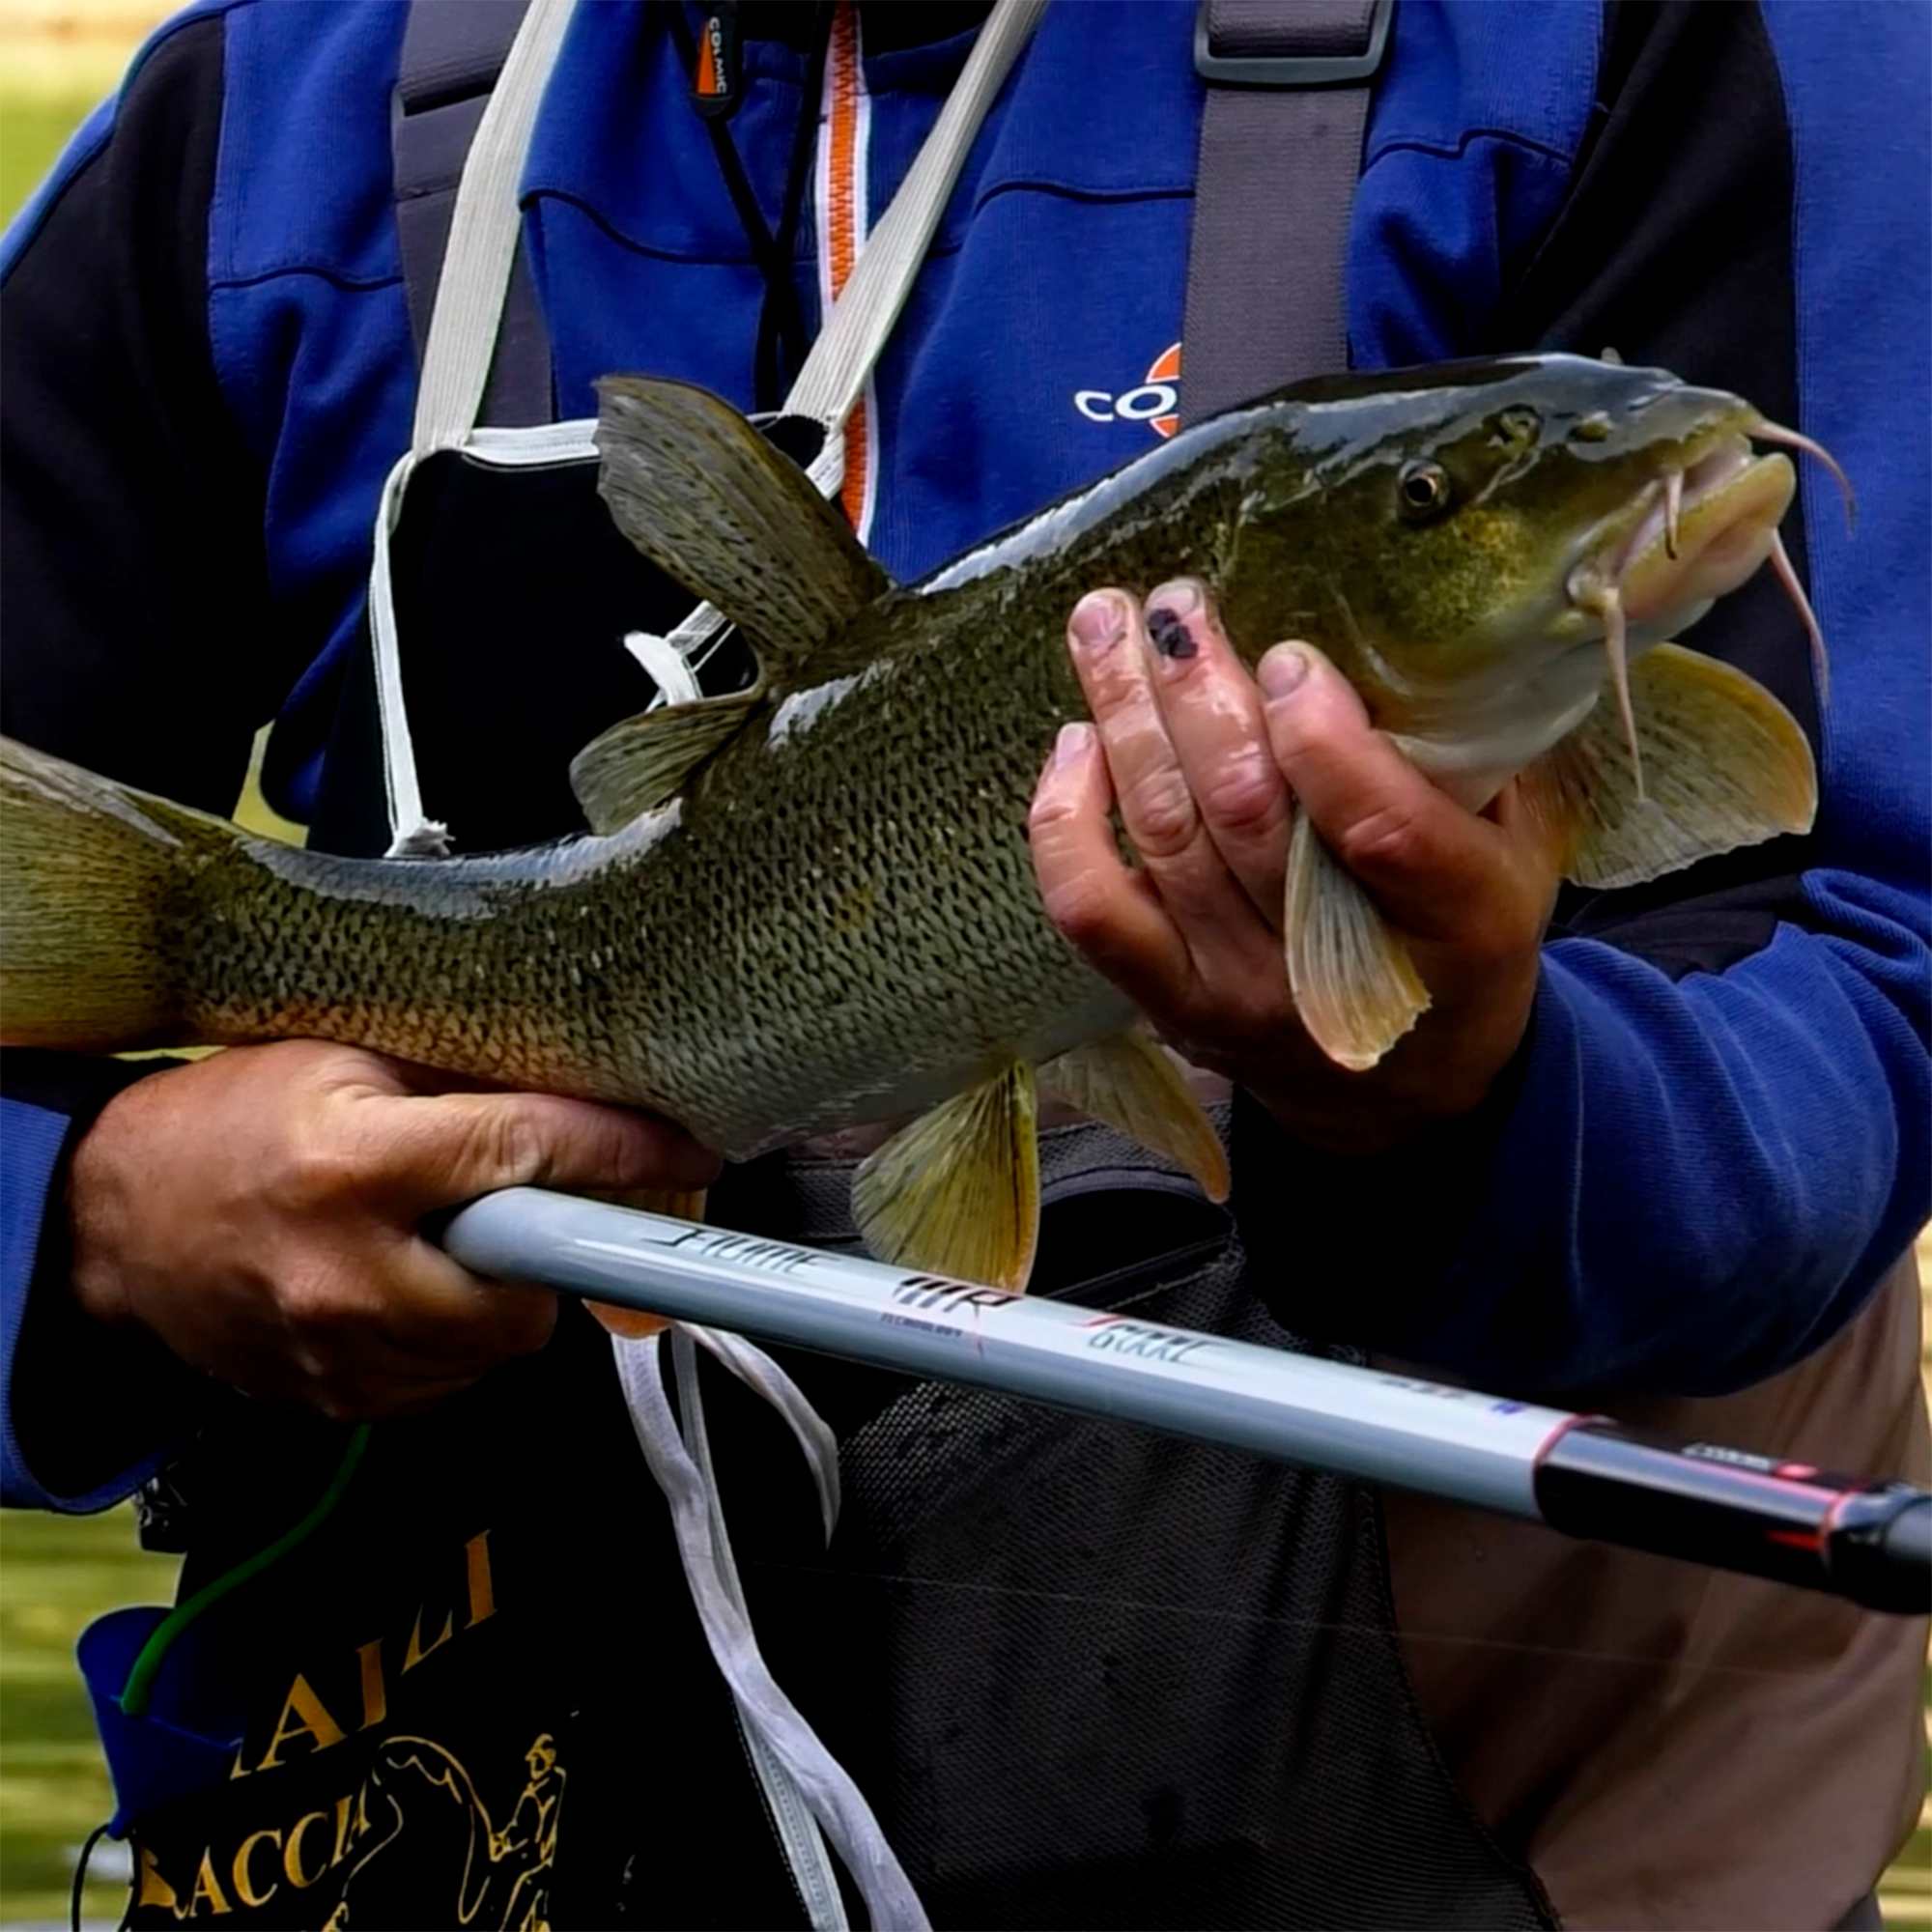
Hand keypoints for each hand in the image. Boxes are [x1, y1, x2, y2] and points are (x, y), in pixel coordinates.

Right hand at [67, 1040, 719, 1418]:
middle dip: (544, 1249)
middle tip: (513, 1209)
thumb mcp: (346, 1059)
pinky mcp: (338, 1403)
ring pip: (499, 1347)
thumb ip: (467, 1079)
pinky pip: (451, 1385)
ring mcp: (340, 1354)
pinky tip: (406, 1288)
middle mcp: (349, 1274)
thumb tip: (592, 1087)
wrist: (115, 1224)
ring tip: (438, 1242)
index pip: (529, 1153)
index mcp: (356, 1166)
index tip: (691, 1150)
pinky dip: (453, 1340)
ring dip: (498, 1296)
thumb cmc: (229, 1126)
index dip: (626, 1151)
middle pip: (530, 1289)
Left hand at [1027, 580, 1561, 1157]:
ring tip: (1102, 626)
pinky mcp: (1169, 1004)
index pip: (1378, 829)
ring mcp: (1241, 992)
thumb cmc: (1460, 935)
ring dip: (1125, 720)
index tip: (1287, 656)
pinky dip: (1068, 820)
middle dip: (1197, 694)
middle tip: (1173, 605)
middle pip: (1245, 816)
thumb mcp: (1515, 851)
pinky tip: (1075, 741)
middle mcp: (1334, 970)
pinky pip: (1094, 910)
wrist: (1404, 1090)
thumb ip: (1469, 760)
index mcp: (1457, 921)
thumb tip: (1394, 626)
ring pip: (1165, 840)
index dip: (1321, 736)